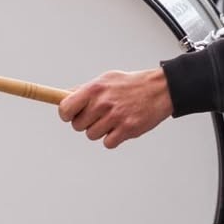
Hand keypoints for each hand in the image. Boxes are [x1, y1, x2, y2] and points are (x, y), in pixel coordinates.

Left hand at [58, 68, 173, 149]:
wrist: (159, 89)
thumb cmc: (130, 84)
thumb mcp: (106, 79)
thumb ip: (84, 90)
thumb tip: (64, 97)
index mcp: (94, 89)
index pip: (65, 108)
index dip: (66, 114)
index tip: (70, 115)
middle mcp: (103, 103)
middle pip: (77, 125)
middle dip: (85, 122)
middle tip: (97, 115)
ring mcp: (115, 117)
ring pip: (92, 135)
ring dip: (100, 130)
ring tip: (112, 119)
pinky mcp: (127, 129)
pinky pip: (108, 143)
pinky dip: (113, 138)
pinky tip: (121, 126)